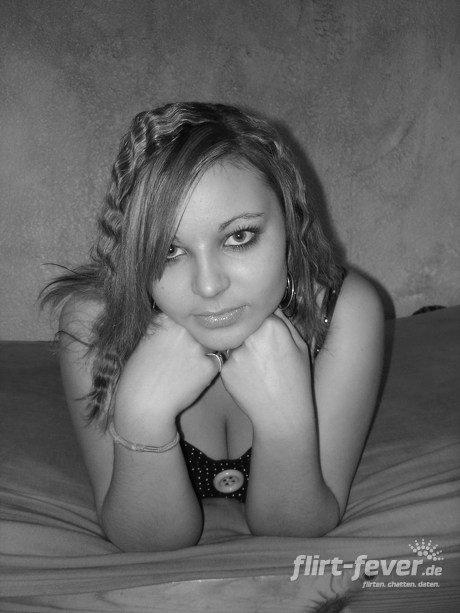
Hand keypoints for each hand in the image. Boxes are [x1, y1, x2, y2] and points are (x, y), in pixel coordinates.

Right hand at [114, 313, 218, 428]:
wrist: (143, 404)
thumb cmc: (138, 376)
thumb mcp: (145, 342)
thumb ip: (164, 328)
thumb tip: (180, 322)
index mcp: (165, 319)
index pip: (186, 317)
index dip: (184, 329)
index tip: (177, 341)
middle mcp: (183, 329)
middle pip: (200, 328)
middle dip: (195, 339)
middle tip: (183, 356)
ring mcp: (197, 347)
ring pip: (211, 344)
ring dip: (204, 352)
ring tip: (186, 368)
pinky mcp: (209, 366)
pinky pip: (216, 362)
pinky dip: (208, 370)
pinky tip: (192, 379)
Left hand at [220, 309, 311, 425]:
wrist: (282, 415)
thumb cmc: (296, 380)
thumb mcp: (300, 346)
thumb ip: (283, 321)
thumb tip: (270, 304)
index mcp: (271, 326)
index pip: (258, 311)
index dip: (262, 321)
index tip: (267, 333)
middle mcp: (250, 336)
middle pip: (244, 326)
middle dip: (249, 335)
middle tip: (263, 355)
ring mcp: (235, 353)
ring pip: (234, 343)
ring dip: (241, 350)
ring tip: (258, 370)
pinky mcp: (224, 369)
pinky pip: (227, 360)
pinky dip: (235, 367)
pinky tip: (250, 379)